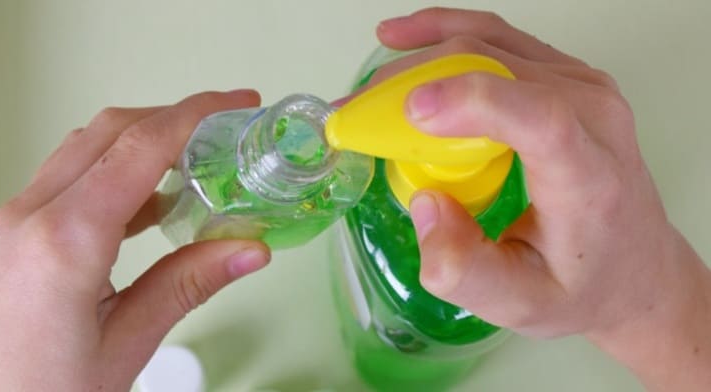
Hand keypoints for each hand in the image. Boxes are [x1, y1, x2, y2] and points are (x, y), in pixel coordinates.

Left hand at [0, 90, 270, 390]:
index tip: (236, 104)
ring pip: (86, 148)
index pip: (139, 148)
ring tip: (196, 161)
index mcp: (63, 242)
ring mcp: (13, 222)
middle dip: (173, 118)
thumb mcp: (127, 344)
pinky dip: (116, 172)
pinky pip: (69, 179)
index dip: (195, 115)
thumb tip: (249, 249)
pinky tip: (152, 201)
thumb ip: (188, 284)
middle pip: (110, 132)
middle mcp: (28, 217)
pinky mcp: (12, 233)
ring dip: (144, 142)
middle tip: (225, 125)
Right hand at [373, 8, 710, 389]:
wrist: (633, 267)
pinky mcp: (567, 76)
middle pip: (501, 69)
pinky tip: (408, 38)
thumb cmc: (579, 286)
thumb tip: (425, 204)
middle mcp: (596, 116)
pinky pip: (501, 39)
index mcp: (590, 176)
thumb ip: (466, 270)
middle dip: (416, 81)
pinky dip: (448, 35)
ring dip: (422, 54)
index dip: (474, 100)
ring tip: (370, 84)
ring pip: (493, 42)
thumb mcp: (520, 305)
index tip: (411, 111)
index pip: (541, 117)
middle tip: (354, 113)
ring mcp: (584, 86)